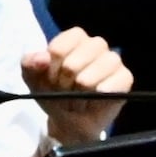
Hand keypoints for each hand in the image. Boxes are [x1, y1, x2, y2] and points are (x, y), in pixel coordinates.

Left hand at [22, 27, 134, 147]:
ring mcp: (113, 60)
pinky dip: (94, 102)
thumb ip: (30, 63)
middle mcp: (96, 44)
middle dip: (62, 86)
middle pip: (71, 65)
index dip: (50, 70)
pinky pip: (107, 90)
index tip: (50, 79)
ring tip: (77, 99)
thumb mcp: (33, 77)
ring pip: (87, 80)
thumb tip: (42, 58)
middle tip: (64, 93)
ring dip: (77, 98)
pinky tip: (93, 102)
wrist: (70, 119)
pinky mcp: (125, 78)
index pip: (57, 49)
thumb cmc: (53, 91)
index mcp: (75, 37)